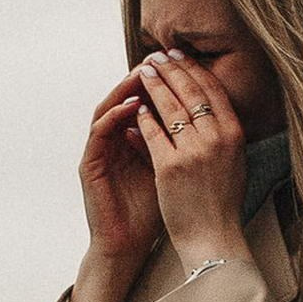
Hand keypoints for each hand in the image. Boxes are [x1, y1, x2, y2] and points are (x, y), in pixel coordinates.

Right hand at [73, 70, 162, 301]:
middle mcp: (115, 140)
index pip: (148, 100)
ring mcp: (100, 151)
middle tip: (162, 54)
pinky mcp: (89, 165)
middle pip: (126, 96)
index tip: (185, 62)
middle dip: (145, 75)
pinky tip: (131, 104)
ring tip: (145, 71)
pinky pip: (99, 132)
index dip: (165, 80)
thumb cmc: (156, 212)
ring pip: (109, 107)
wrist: (130, 246)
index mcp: (135, 139)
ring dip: (125, 88)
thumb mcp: (177, 169)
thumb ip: (184, 142)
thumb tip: (213, 114)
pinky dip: (114, 115)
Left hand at [133, 51, 251, 265]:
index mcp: (234, 134)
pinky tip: (136, 107)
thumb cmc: (221, 203)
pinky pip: (153, 133)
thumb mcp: (233, 162)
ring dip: (154, 85)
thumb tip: (208, 109)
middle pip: (191, 91)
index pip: (213, 91)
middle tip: (157, 56)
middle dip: (172, 69)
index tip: (181, 57)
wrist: (212, 236)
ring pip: (170, 107)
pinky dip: (143, 117)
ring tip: (143, 72)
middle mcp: (216, 138)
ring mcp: (194, 151)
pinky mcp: (170, 166)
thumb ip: (223, 135)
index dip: (194, 69)